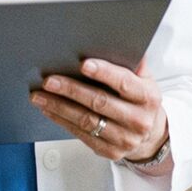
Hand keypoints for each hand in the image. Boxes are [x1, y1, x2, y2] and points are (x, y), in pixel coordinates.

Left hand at [30, 59, 168, 166]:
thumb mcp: (144, 78)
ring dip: (59, 107)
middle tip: (49, 80)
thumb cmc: (140, 99)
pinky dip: (62, 120)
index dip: (104, 72)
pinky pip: (81, 134)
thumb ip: (131, 60)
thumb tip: (113, 38)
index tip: (83, 64)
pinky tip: (49, 110)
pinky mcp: (110, 151)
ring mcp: (124, 139)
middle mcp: (138, 120)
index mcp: (148, 97)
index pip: (124, 82)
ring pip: (86, 121)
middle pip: (100, 102)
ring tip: (40, 96)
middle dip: (71, 90)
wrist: (151, 133)